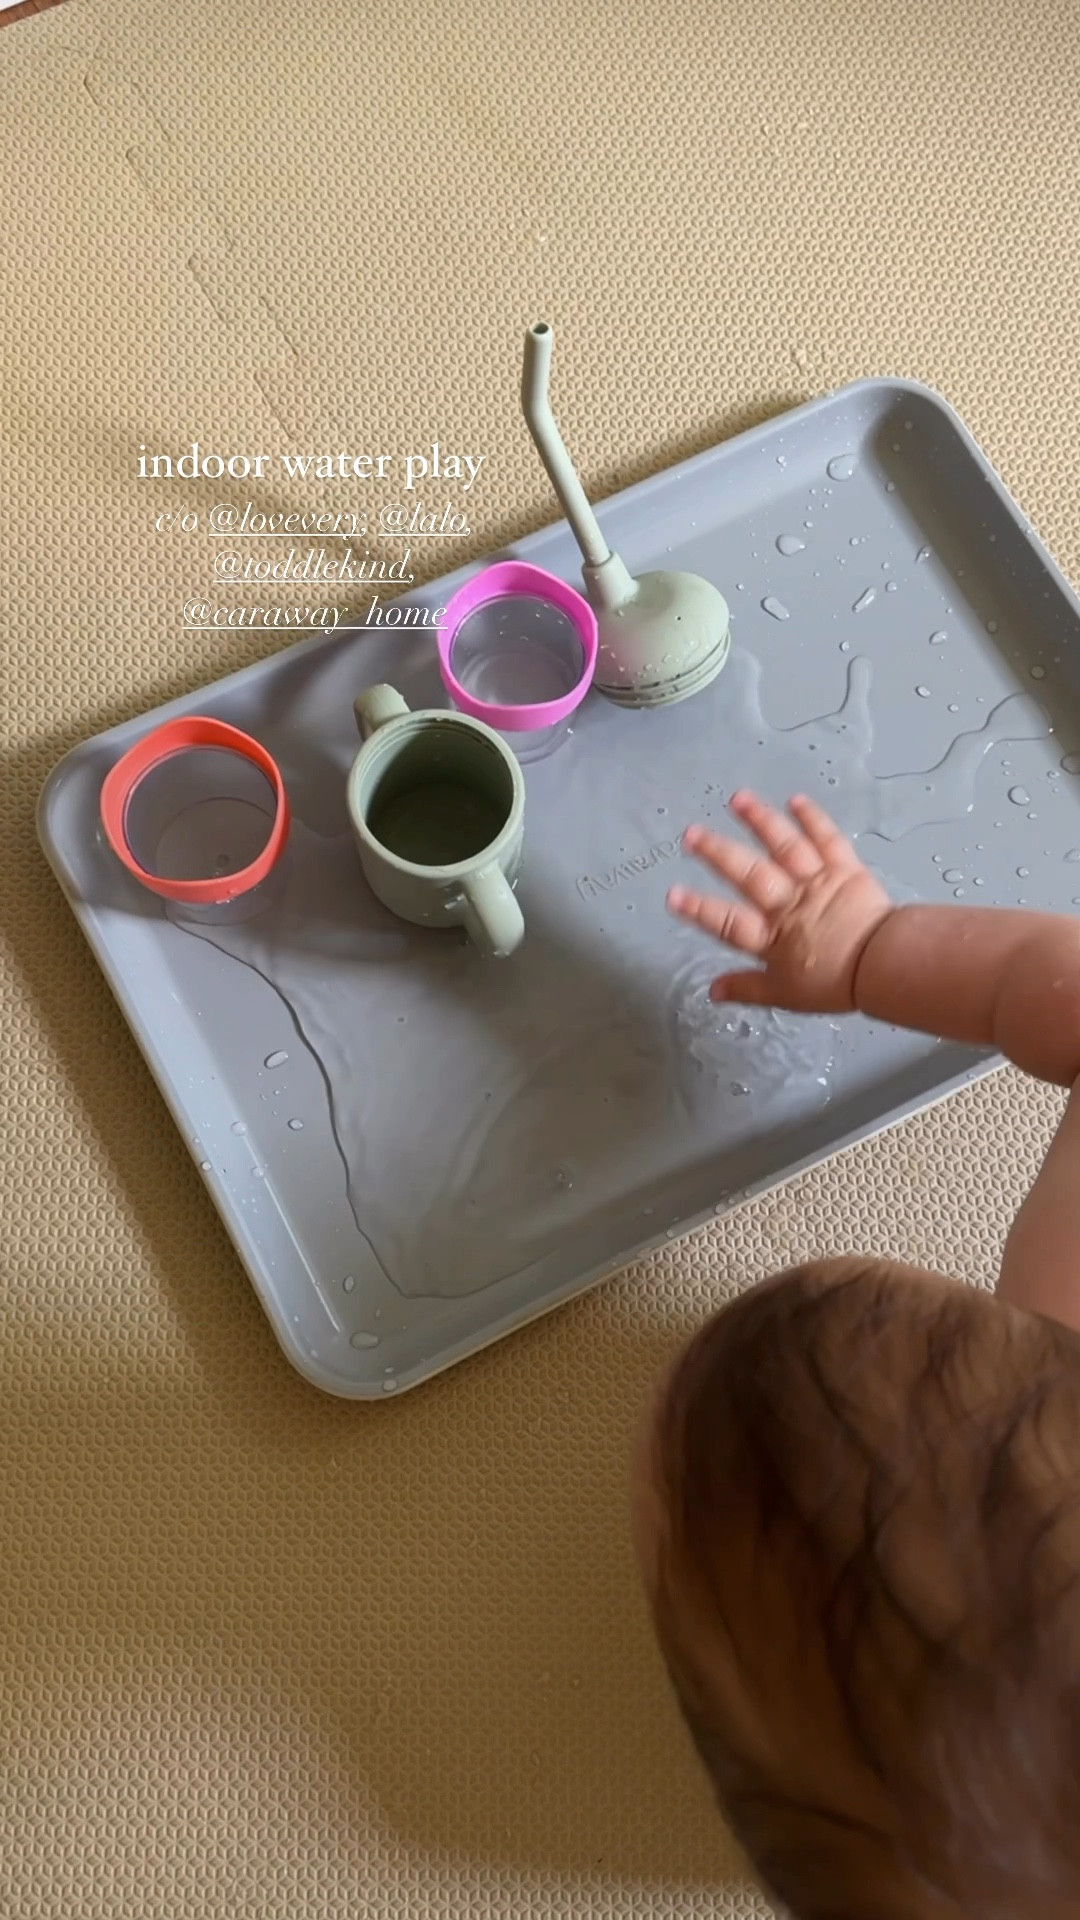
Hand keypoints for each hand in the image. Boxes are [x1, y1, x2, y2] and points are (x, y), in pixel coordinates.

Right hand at [666, 790, 892, 1013]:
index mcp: (772, 936)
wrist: (884, 965)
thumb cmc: (834, 983)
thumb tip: (712, 990)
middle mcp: (788, 903)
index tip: (672, 894)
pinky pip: (826, 840)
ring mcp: (816, 882)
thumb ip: (747, 989)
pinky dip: (811, 818)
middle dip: (718, 853)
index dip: (699, 909)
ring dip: (760, 821)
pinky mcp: (845, 868)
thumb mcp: (785, 995)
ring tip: (738, 799)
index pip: (728, 923)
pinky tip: (795, 800)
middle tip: (691, 833)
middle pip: (749, 875)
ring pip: (783, 847)